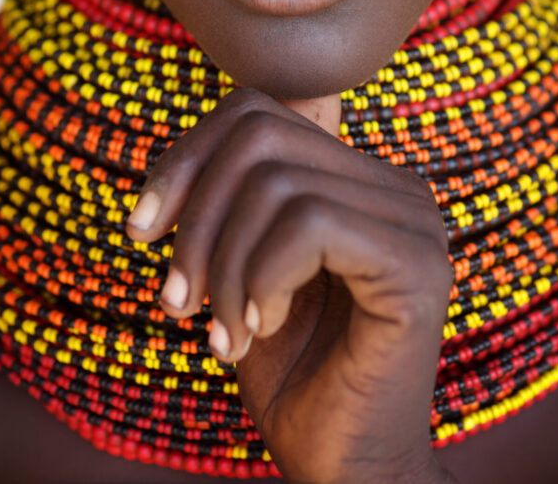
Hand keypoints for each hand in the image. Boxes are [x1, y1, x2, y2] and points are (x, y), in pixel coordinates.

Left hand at [126, 88, 454, 483]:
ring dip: (224, 265)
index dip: (186, 155)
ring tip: (222, 331)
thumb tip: (216, 122)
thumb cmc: (289, 371)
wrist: (341, 469)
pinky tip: (259, 331)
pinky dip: (260, 280)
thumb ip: (244, 194)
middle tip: (177, 298)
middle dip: (197, 215)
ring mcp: (414, 222)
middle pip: (260, 135)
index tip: (142, 229)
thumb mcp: (244, 266)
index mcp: (359, 179)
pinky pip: (309, 225)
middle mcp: (396, 187)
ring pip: (277, 181)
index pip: (259, 110)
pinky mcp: (415, 266)